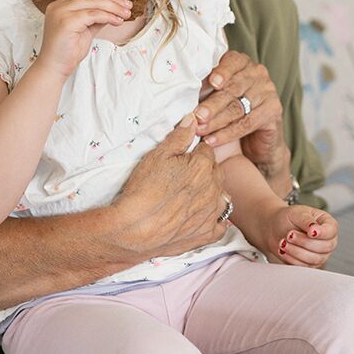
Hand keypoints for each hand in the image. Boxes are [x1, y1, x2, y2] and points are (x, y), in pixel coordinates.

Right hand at [33, 0, 132, 78]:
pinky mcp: (66, 21)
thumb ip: (96, 18)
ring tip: (126, 13)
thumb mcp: (86, 30)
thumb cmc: (68, 51)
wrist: (54, 68)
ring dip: (114, 7)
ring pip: (94, 2)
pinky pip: (93, 14)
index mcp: (61, 5)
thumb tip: (114, 9)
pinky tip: (118, 21)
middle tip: (128, 5)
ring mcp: (61, 12)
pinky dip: (108, 16)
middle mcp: (59, 5)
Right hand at [112, 115, 227, 258]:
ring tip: (188, 198)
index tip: (182, 160)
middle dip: (204, 173)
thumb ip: (179, 136)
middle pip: (216, 173)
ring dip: (210, 195)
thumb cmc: (143, 189)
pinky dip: (212, 220)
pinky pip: (220, 224)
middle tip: (182, 179)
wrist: (133, 231)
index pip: (207, 152)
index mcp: (204, 166)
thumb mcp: (157, 155)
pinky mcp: (207, 234)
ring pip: (220, 197)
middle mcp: (214, 189)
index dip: (193, 154)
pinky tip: (198, 218)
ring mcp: (212, 213)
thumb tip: (193, 119)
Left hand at [195, 52, 287, 179]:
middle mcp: (258, 74)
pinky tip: (212, 140)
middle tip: (197, 115)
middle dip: (212, 103)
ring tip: (200, 130)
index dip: (222, 72)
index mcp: (243, 64)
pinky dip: (227, 134)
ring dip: (216, 121)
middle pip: (233, 88)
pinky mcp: (274, 111)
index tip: (212, 82)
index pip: (233, 62)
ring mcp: (268, 91)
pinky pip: (247, 123)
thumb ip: (207, 90)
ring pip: (238, 107)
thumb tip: (183, 92)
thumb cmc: (231, 112)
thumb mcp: (218, 97)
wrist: (256, 140)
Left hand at [259, 205, 336, 267]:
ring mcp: (320, 254)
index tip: (309, 232)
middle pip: (324, 247)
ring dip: (296, 251)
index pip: (331, 231)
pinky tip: (283, 250)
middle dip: (304, 242)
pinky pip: (304, 267)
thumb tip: (314, 230)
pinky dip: (291, 259)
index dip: (322, 233)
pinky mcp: (310, 264)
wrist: (275, 228)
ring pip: (314, 259)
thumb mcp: (297, 213)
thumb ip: (307, 221)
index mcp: (328, 224)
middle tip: (290, 234)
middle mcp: (327, 240)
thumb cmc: (288, 218)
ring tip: (283, 242)